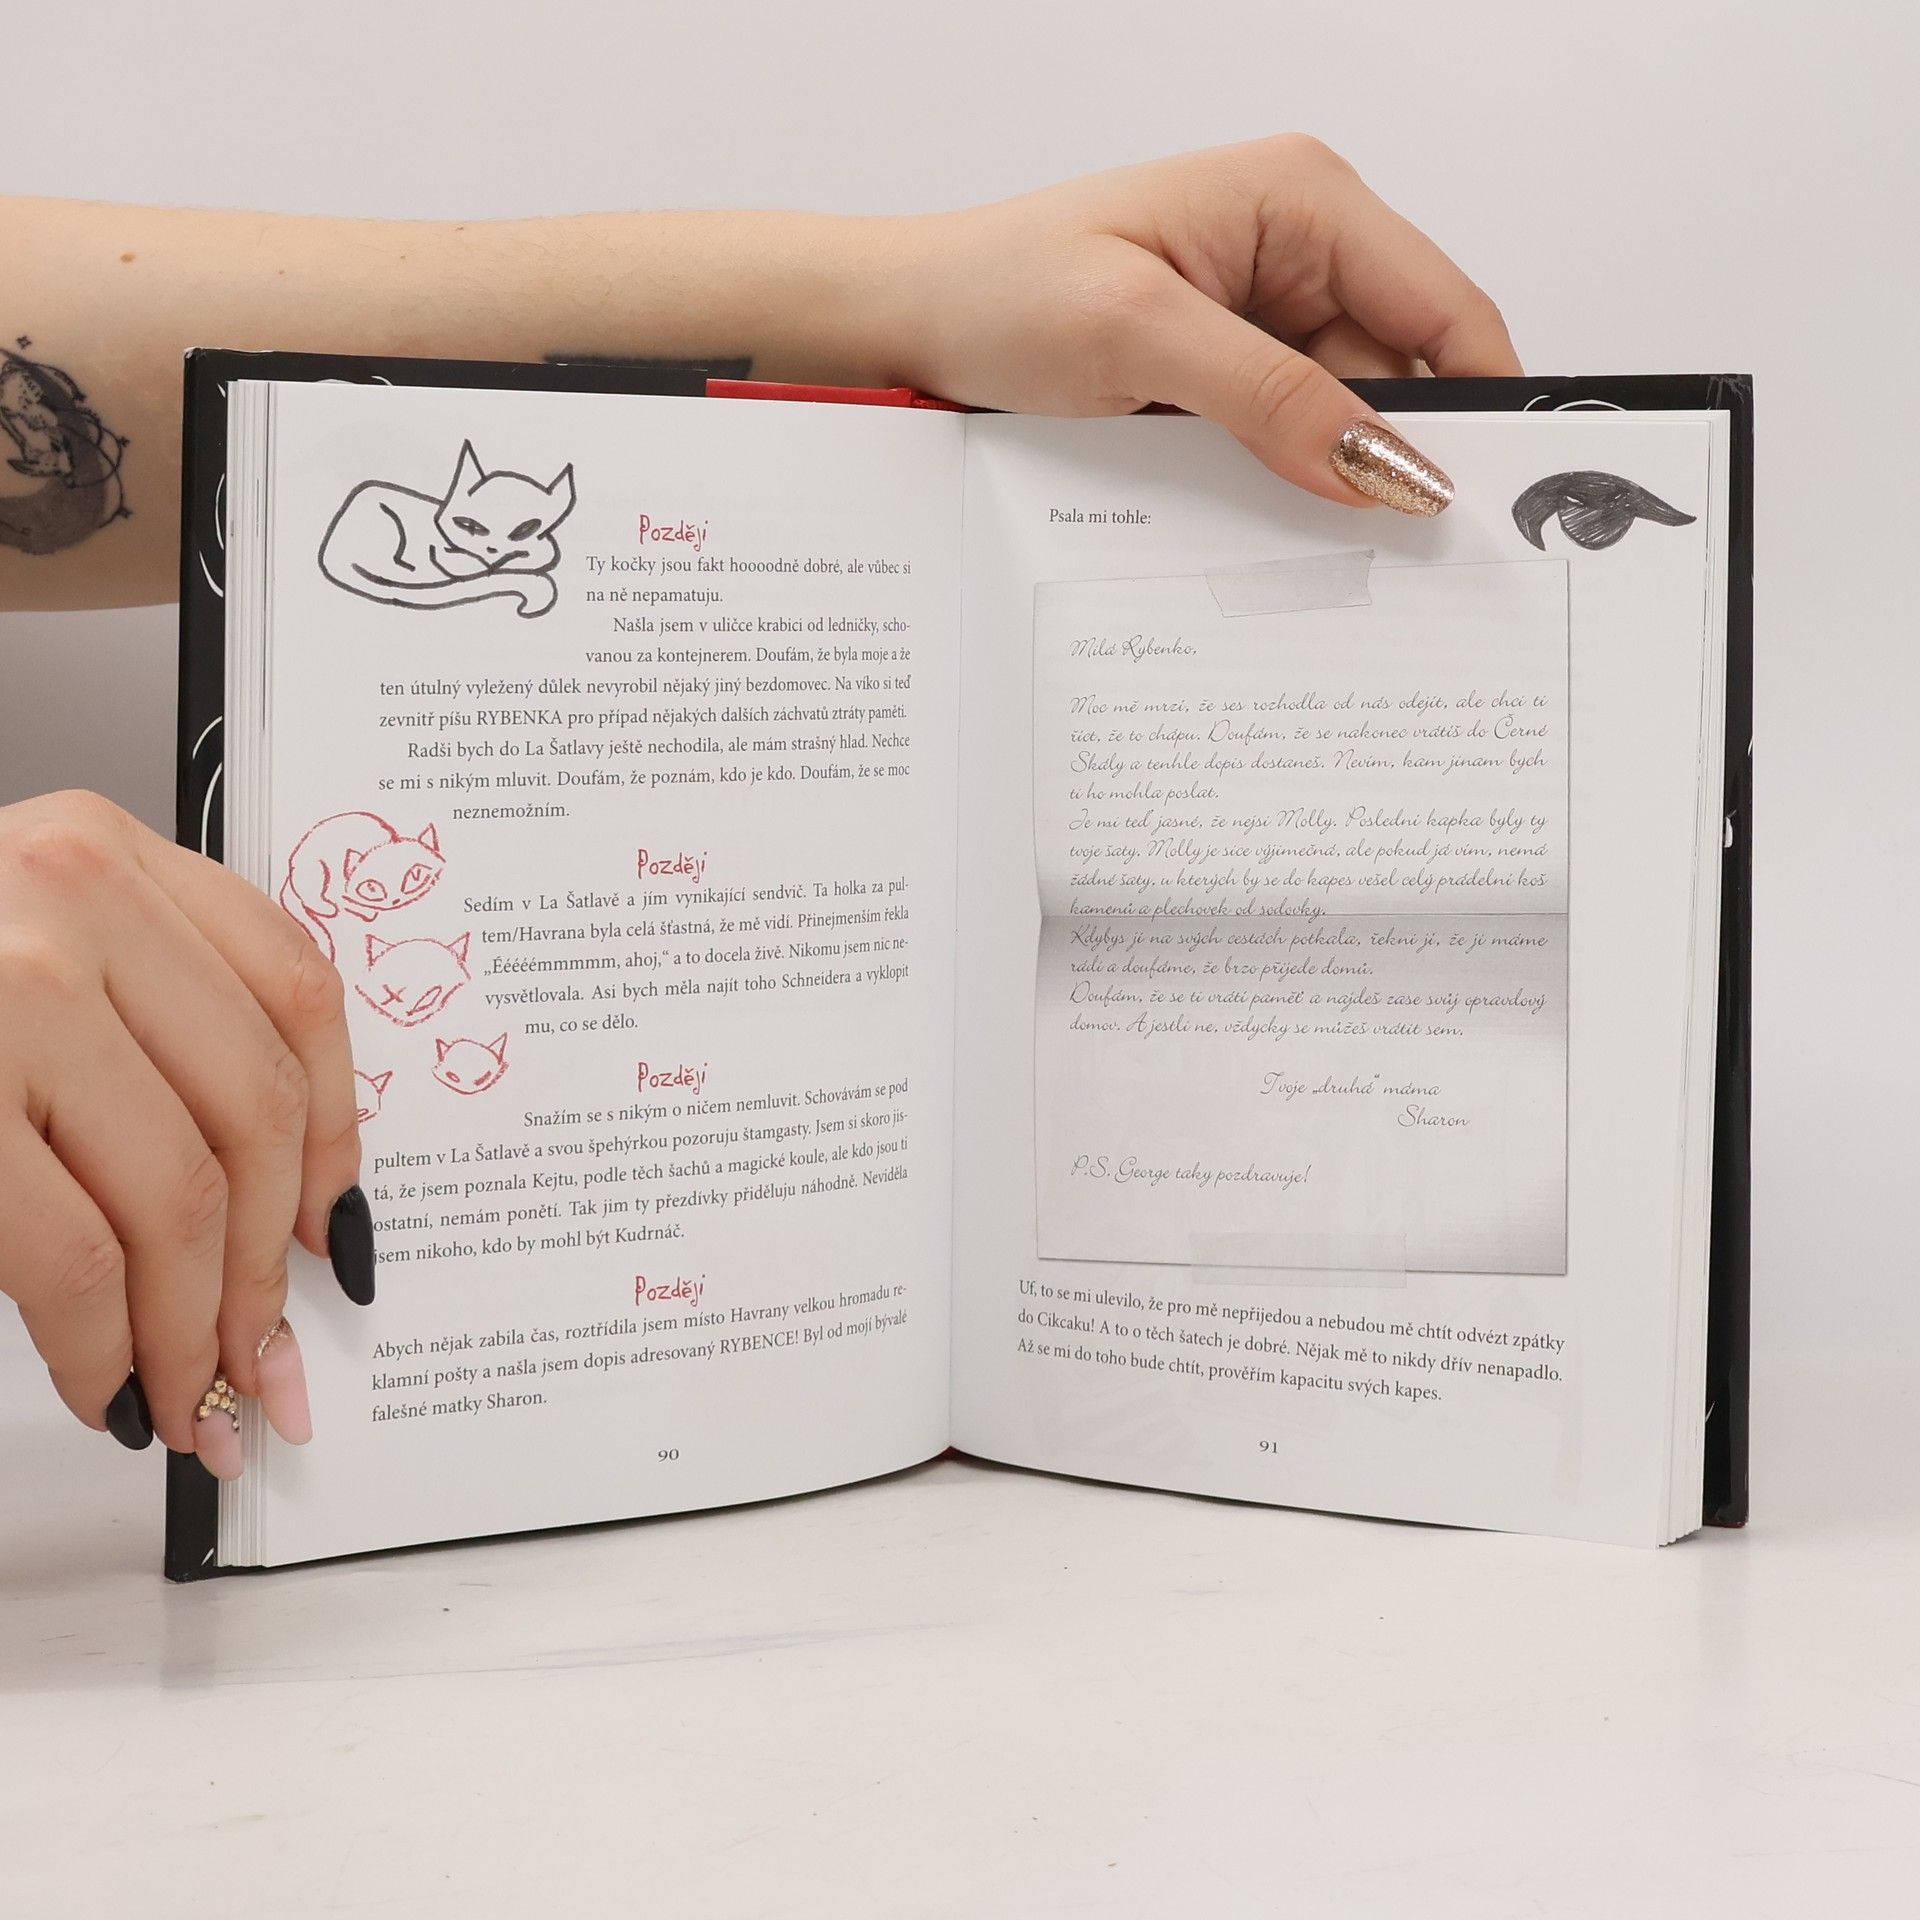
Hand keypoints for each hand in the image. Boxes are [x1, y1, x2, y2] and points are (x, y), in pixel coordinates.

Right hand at [0, 791, 370, 1473]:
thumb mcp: (27, 946)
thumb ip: (147, 1022)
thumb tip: (278, 1204)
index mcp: (106, 854)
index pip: (294, 992)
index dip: (332, 1132)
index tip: (333, 1225)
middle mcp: (66, 900)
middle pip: (249, 1112)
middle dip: (266, 1269)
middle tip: (271, 1361)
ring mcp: (4, 997)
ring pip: (172, 1198)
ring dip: (195, 1331)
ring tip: (196, 1399)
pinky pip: (73, 1256)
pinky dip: (105, 1346)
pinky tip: (108, 1383)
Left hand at [886, 135, 1520, 512]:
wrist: (910, 324)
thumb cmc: (999, 287)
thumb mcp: (1137, 334)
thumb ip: (1268, 396)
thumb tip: (1381, 464)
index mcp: (1301, 200)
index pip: (1441, 307)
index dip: (1475, 406)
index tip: (1479, 501)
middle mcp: (1296, 251)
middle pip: (1401, 375)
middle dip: (1396, 458)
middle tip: (1395, 553)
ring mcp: (1262, 317)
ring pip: (1343, 419)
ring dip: (1331, 479)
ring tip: (1309, 538)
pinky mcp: (1225, 372)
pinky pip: (1286, 438)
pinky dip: (1284, 484)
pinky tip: (1263, 520)